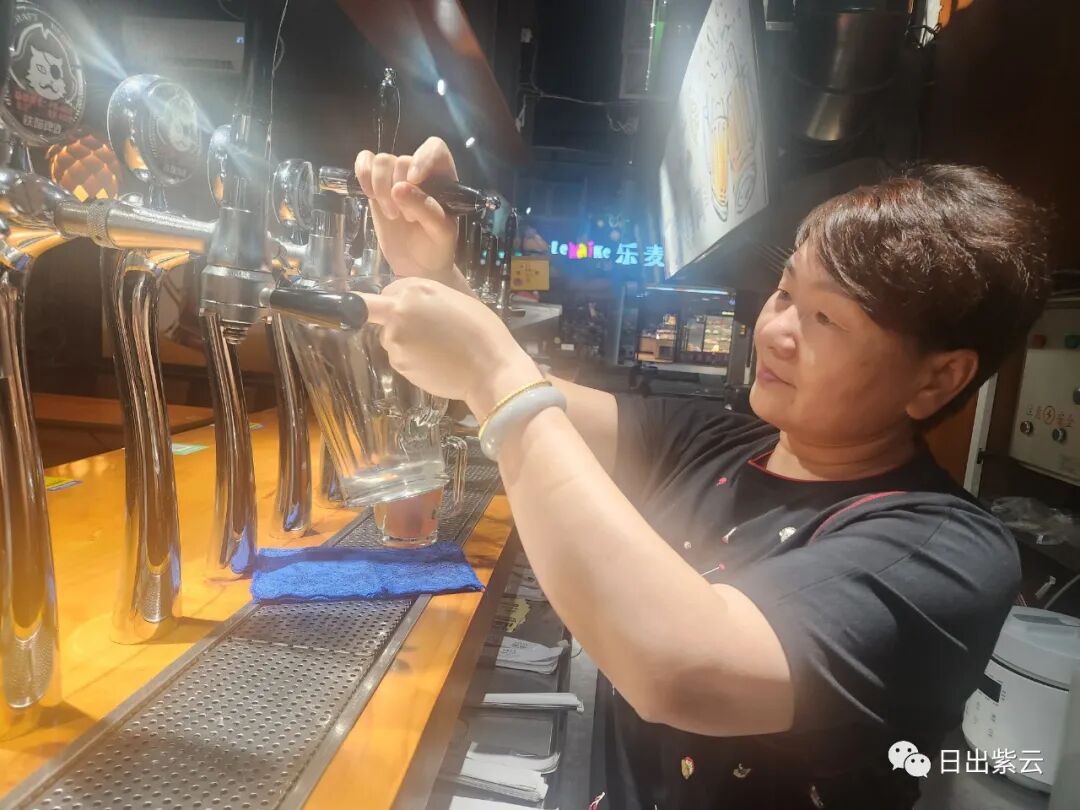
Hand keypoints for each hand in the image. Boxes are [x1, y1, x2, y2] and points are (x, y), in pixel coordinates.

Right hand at [354, 136, 458, 281]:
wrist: (417, 266)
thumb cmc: (436, 247)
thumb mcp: (441, 232)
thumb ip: (425, 208)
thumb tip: (398, 188)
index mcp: (443, 178)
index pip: (434, 149)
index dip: (422, 158)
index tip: (414, 180)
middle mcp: (419, 172)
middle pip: (401, 160)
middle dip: (399, 189)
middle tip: (408, 218)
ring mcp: (395, 177)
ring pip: (381, 161)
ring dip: (381, 188)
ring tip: (392, 214)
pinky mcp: (376, 185)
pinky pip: (365, 162)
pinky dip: (363, 173)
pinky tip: (370, 195)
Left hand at [360, 277, 542, 417]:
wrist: (489, 369)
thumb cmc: (483, 332)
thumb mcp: (457, 301)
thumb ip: (429, 301)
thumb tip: (415, 308)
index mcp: (416, 289)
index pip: (389, 291)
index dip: (400, 301)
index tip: (416, 311)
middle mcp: (399, 310)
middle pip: (382, 314)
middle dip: (396, 321)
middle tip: (425, 333)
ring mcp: (395, 339)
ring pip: (390, 338)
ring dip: (405, 342)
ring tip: (435, 350)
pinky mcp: (398, 363)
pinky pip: (399, 358)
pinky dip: (412, 361)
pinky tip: (434, 363)